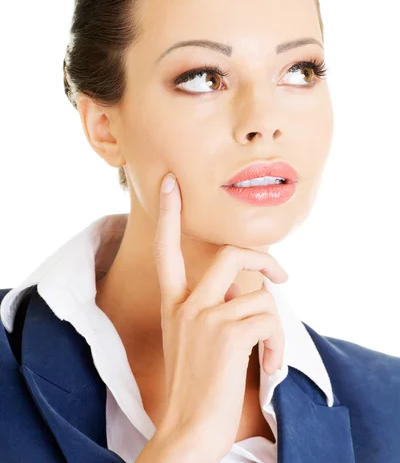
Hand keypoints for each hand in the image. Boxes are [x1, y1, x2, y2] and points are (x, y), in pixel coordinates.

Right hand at [152, 173, 288, 461]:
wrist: (186, 431)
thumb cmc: (195, 387)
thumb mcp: (193, 339)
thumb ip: (212, 307)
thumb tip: (251, 287)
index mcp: (174, 304)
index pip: (166, 249)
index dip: (169, 214)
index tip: (171, 185)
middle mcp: (186, 304)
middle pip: (232, 255)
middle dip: (265, 259)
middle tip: (281, 274)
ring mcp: (205, 317)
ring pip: (261, 295)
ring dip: (274, 325)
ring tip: (267, 353)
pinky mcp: (228, 333)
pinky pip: (270, 320)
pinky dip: (277, 345)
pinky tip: (268, 366)